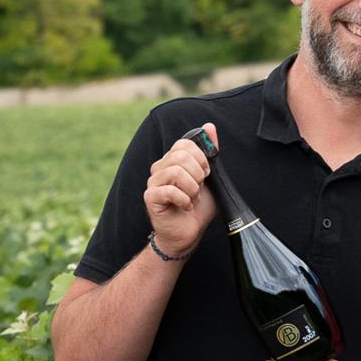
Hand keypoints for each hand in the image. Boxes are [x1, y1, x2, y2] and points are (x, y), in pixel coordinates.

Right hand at [144, 126, 217, 257]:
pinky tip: (185, 206)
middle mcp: (160, 167)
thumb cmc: (198, 207)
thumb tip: (209, 126)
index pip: (184, 143)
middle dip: (198, 173)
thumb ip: (210, 152)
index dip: (201, 157)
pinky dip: (184, 199)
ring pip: (176, 171)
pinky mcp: (150, 197)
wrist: (188, 233)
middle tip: (199, 188)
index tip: (207, 173)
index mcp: (173, 160)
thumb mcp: (210, 178)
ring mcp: (153, 182)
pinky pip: (169, 190)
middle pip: (181, 156)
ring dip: (192, 188)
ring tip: (192, 198)